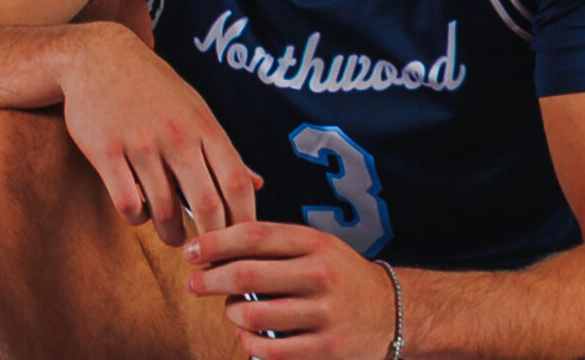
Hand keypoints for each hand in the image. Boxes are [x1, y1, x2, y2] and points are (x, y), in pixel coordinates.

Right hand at [57, 24, 260, 247]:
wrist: (99, 57)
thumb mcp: (196, 109)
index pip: (238, 184)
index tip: (240, 243)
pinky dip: (137, 218)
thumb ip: (224, 150)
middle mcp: (177, 135)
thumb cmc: (154, 87)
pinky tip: (139, 211)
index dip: (244, 221)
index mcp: (204, 126)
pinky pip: (128, 204)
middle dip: (212, 241)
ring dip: (172, 235)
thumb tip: (258, 185)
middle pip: (208, 206)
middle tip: (208, 255)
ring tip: (173, 237)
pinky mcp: (106, 150)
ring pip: (165, 212)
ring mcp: (140, 143)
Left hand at [185, 218, 395, 359]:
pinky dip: (250, 345)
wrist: (393, 311)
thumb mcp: (316, 246)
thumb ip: (274, 243)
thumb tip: (215, 243)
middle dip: (210, 280)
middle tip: (193, 282)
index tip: (191, 250)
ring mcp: (326, 314)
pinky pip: (272, 351)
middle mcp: (321, 275)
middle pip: (247, 275)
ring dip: (232, 314)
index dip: (215, 242)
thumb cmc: (340, 275)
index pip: (253, 236)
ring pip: (255, 316)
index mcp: (314, 243)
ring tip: (231, 311)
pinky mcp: (328, 350)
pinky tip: (247, 337)